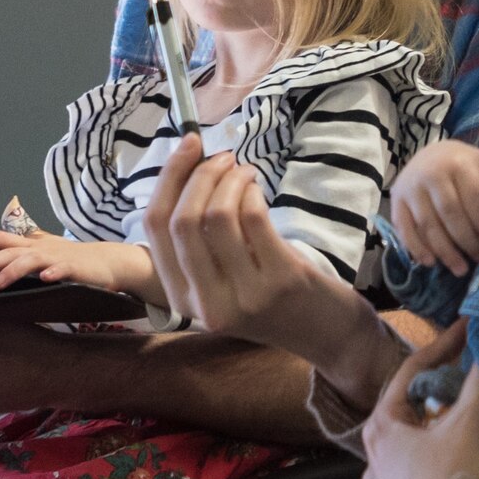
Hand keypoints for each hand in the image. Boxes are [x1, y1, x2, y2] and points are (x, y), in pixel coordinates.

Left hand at [0, 231, 159, 296]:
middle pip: (8, 251)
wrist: (108, 262)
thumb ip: (21, 259)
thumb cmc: (72, 261)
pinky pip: (63, 270)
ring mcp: (57, 257)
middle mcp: (40, 248)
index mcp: (30, 244)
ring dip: (12, 271)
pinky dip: (53, 273)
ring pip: (30, 261)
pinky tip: (45, 279)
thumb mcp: (43, 255)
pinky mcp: (75, 269)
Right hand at [143, 136, 338, 342]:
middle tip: (223, 157)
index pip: (154, 228)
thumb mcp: (221, 280)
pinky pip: (254, 218)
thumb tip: (187, 166)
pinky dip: (252, 192)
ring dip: (231, 179)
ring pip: (217, 216)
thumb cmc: (268, 294)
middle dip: (200, 174)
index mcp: (180, 299)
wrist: (324, 334)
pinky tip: (258, 190)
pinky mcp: (281, 280)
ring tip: (245, 172)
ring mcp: (244, 294)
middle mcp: (206, 304)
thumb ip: (197, 240)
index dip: (168, 177)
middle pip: (182, 220)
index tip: (188, 144)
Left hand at [361, 320, 478, 478]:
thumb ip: (478, 385)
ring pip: (412, 457)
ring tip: (471, 438)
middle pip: (409, 417)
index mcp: (381, 430)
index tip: (467, 329)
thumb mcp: (469, 427)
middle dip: (440, 401)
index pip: (410, 374)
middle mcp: (371, 464)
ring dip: (438, 444)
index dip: (443, 347)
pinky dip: (436, 478)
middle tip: (470, 386)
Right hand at [389, 140, 478, 275]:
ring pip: (428, 225)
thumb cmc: (465, 166)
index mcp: (458, 163)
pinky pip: (405, 229)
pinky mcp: (396, 201)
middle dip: (467, 242)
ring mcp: (410, 187)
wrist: (430, 155)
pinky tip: (431, 263)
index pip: (474, 198)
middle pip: (450, 214)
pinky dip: (417, 249)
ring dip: (445, 252)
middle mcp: (430, 173)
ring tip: (461, 269)